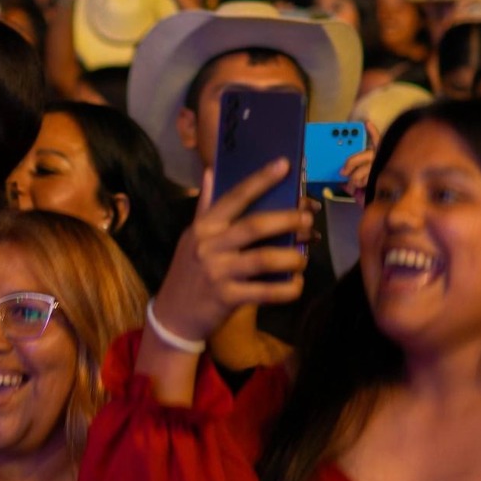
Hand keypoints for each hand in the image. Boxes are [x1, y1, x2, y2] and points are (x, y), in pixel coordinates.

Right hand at [150, 160, 313, 343]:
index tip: (285, 164)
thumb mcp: (191, 237)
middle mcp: (209, 246)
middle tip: (308, 218)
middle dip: (287, 220)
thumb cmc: (188, 272)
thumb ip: (205, 206)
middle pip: (255, 226)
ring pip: (263, 259)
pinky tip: (296, 285)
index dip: (260, 179)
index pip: (234, 197)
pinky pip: (265, 292)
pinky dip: (286, 289)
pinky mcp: (226, 298)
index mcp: (204, 227)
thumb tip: (210, 171)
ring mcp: (218, 272)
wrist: (172, 316)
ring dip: (291, 257)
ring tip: (304, 257)